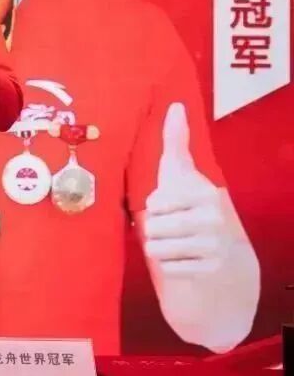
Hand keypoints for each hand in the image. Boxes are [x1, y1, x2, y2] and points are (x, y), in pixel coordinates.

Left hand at [142, 103, 226, 275]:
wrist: (223, 251)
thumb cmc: (190, 203)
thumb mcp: (181, 173)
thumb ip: (175, 140)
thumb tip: (175, 105)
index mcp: (204, 193)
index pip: (154, 203)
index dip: (156, 206)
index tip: (173, 205)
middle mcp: (213, 219)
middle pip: (152, 228)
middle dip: (155, 229)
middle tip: (174, 227)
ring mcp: (213, 247)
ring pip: (155, 249)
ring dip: (159, 247)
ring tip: (177, 242)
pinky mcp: (209, 270)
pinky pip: (166, 268)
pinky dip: (169, 266)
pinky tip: (185, 259)